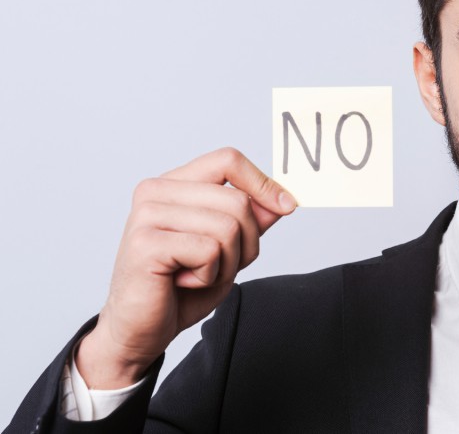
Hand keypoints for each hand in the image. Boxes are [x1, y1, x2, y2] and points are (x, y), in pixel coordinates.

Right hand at [76, 148, 295, 388]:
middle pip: (237, 200)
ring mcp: (147, 214)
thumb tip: (284, 199)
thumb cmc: (180, 288)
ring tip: (198, 274)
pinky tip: (182, 282)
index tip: (287, 205)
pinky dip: (209, 275)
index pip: (228, 160)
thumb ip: (251, 221)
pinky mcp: (146, 242)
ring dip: (227, 263)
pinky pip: (209, 251)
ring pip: (228, 227)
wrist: (140, 330)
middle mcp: (156, 191)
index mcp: (174, 184)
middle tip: (221, 265)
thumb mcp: (228, 249)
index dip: (262, 183)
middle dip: (247, 241)